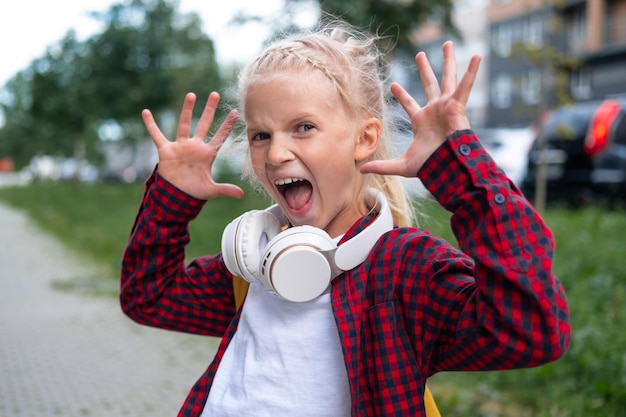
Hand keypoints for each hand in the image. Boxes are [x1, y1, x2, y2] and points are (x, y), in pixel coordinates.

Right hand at [142, 92, 243, 199]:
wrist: (176, 196)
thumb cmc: (194, 191)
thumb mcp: (211, 190)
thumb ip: (225, 189)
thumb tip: (242, 195)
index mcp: (207, 154)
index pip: (219, 137)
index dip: (227, 126)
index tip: (235, 113)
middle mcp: (195, 146)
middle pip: (204, 124)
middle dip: (210, 110)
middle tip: (215, 94)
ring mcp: (180, 146)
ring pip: (184, 124)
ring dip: (187, 110)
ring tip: (192, 94)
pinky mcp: (166, 150)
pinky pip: (157, 135)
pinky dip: (151, 125)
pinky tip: (146, 112)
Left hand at [361, 41, 480, 176]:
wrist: (449, 166)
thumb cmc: (430, 167)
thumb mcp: (402, 165)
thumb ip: (382, 165)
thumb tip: (362, 170)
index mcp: (422, 123)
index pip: (410, 104)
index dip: (402, 95)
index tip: (393, 85)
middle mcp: (435, 111)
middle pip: (429, 85)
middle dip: (425, 70)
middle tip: (419, 54)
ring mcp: (446, 107)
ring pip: (447, 79)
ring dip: (447, 61)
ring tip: (447, 44)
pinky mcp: (457, 106)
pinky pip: (465, 85)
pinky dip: (472, 71)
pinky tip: (477, 56)